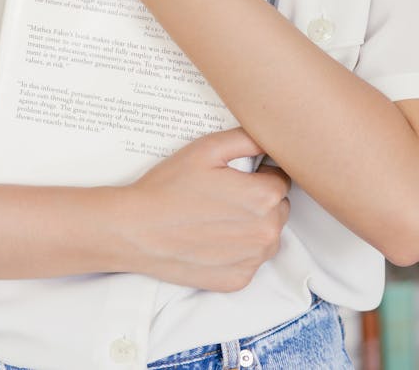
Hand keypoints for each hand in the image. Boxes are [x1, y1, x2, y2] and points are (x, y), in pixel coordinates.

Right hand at [117, 128, 290, 291]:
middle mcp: (266, 233)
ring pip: (267, 235)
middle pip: (278, 208)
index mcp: (263, 197)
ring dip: (253, 225)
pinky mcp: (238, 281)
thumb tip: (271, 137)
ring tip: (217, 215)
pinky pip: (250, 260)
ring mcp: (252, 261)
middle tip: (225, 194)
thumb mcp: (207, 148)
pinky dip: (238, 250)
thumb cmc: (169, 187)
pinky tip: (212, 237)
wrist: (137, 229)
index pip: (282, 179)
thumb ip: (247, 139)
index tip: (238, 174)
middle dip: (259, 199)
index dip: (261, 172)